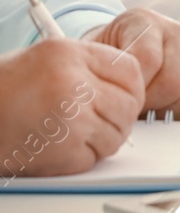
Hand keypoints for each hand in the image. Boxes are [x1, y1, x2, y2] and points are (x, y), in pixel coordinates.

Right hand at [0, 38, 144, 176]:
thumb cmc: (6, 89)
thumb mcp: (50, 58)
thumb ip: (93, 66)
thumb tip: (133, 86)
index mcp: (71, 55)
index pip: (131, 72)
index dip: (130, 88)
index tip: (120, 97)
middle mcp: (72, 84)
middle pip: (128, 106)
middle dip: (118, 118)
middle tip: (95, 121)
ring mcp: (68, 119)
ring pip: (116, 135)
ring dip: (101, 140)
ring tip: (71, 133)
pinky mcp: (62, 151)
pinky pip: (94, 157)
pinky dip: (81, 157)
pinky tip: (58, 146)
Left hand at [84, 9, 179, 114]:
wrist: (122, 46)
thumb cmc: (110, 54)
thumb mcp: (96, 56)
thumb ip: (99, 75)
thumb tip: (106, 109)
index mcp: (145, 23)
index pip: (149, 60)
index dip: (134, 90)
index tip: (120, 103)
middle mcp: (177, 33)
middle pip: (174, 81)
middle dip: (151, 106)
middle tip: (132, 114)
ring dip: (167, 114)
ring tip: (147, 115)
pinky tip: (165, 114)